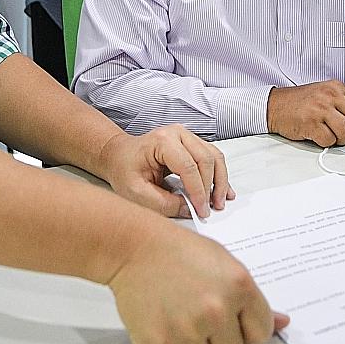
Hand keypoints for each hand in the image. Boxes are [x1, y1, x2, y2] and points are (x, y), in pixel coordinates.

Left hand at [96, 126, 232, 220]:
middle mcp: (177, 133)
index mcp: (162, 141)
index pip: (188, 166)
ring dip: (220, 181)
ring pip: (214, 157)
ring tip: (219, 202)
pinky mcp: (192, 143)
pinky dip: (219, 175)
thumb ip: (163, 203)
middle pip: (206, 160)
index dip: (198, 191)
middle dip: (211, 187)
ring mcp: (186, 136)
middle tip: (209, 209)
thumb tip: (189, 209)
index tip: (201, 210)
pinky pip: (212, 157)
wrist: (120, 156)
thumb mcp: (136, 192)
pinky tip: (224, 191)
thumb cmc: (124, 169)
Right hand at [109, 227, 288, 343]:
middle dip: (218, 343)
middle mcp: (217, 310)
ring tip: (179, 317)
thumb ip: (253, 299)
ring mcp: (187, 329)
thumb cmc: (180, 252)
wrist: (135, 247)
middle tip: (200, 318)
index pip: (260, 334)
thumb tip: (282, 324)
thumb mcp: (226, 264)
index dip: (245, 329)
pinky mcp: (159, 343)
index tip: (232, 321)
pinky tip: (164, 324)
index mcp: (240, 287)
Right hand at [266, 80, 344, 147]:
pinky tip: (318, 136)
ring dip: (341, 140)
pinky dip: (326, 143)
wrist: (274, 105)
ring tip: (330, 135)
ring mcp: (320, 108)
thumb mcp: (326, 97)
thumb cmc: (301, 103)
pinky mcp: (310, 122)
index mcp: (337, 87)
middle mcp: (330, 95)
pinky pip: (329, 140)